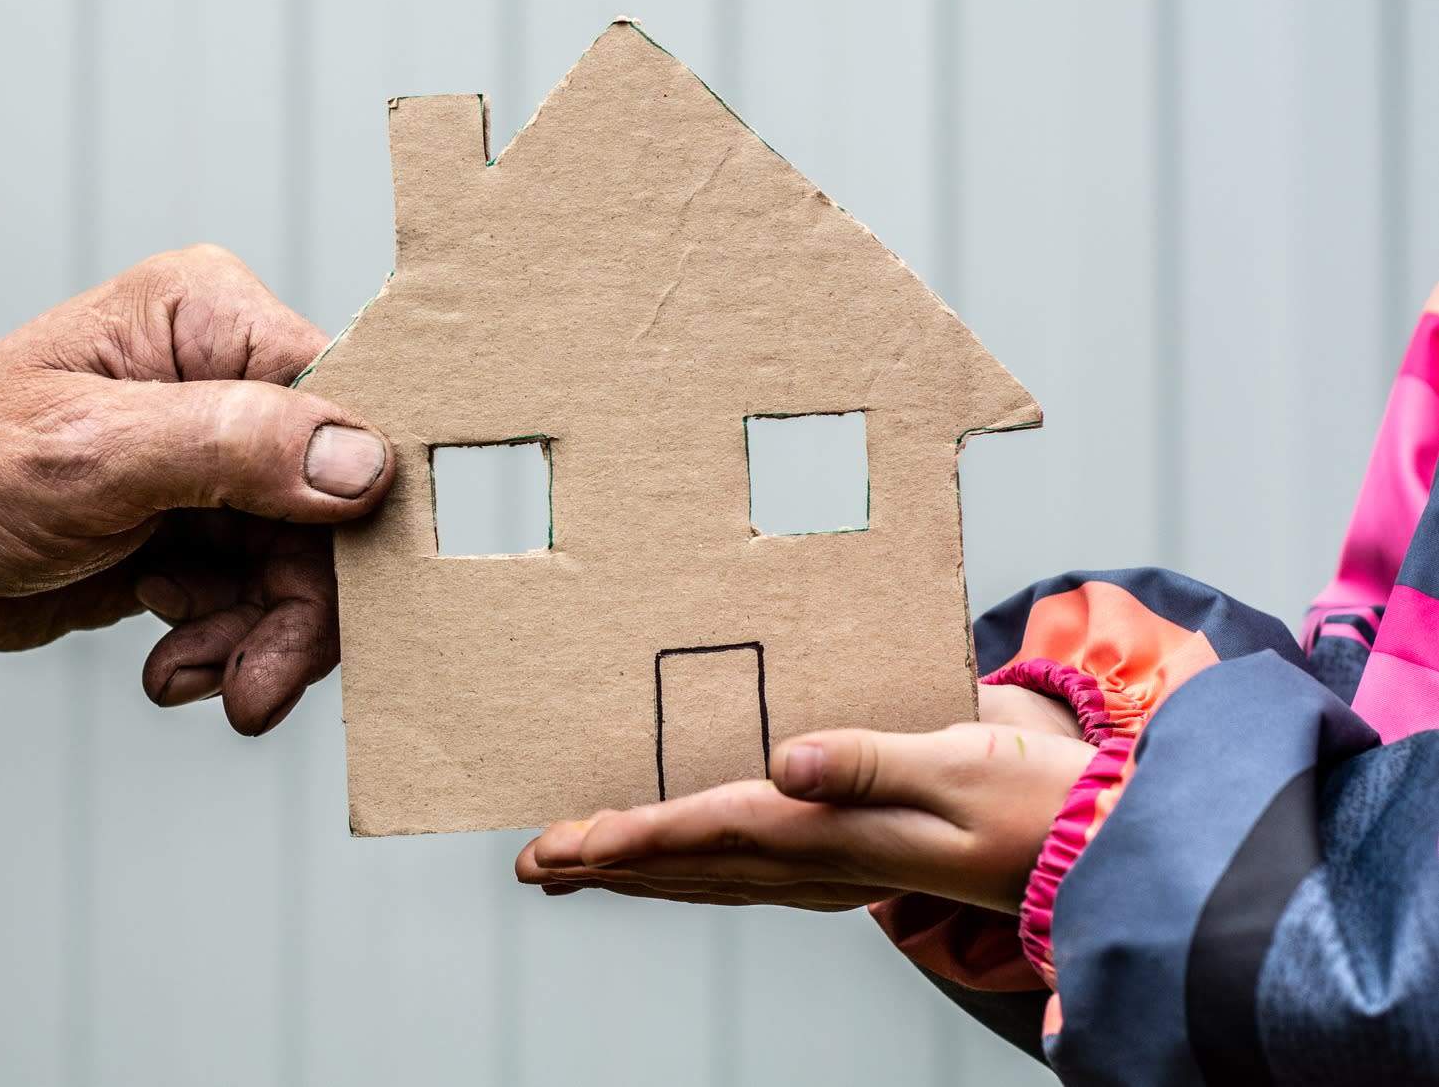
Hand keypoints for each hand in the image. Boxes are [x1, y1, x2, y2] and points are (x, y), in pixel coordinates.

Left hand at [0, 245, 395, 730]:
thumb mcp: (89, 455)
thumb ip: (232, 448)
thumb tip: (362, 461)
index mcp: (208, 317)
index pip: (342, 405)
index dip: (354, 508)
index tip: (344, 601)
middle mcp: (225, 377)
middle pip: (332, 500)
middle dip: (297, 604)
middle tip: (255, 686)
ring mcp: (215, 454)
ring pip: (304, 562)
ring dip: (256, 635)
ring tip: (191, 677)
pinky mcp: (199, 522)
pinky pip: (260, 594)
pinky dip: (227, 641)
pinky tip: (170, 663)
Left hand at [515, 686, 1092, 913]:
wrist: (1102, 845)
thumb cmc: (1035, 796)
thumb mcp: (958, 763)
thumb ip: (870, 760)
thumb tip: (787, 760)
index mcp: (839, 834)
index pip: (714, 836)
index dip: (635, 841)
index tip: (568, 844)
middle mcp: (824, 861)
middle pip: (693, 866)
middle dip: (608, 864)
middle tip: (534, 863)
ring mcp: (837, 871)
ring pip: (713, 877)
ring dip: (639, 871)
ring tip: (576, 864)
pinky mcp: (852, 864)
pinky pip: (749, 873)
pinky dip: (693, 867)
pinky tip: (674, 861)